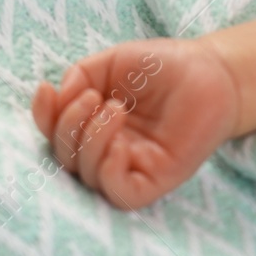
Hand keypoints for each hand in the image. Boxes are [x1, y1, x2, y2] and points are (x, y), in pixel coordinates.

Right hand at [32, 36, 239, 209]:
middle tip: (93, 97)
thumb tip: (58, 97)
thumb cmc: (164, 66)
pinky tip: (119, 146)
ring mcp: (130, 166)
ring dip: (90, 142)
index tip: (47, 90)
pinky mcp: (154, 181)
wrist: (212, 70)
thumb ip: (81, 75)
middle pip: (64, 157)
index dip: (43, 117)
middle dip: (68, 127)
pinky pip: (119, 194)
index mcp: (92, 122)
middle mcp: (107, 148)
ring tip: (115, 108)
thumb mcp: (114, 61)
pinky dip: (109, 174)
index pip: (55, 132)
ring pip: (87, 175)